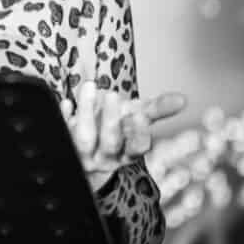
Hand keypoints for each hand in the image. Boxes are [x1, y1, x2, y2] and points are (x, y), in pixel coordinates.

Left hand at [61, 82, 187, 189]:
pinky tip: (67, 102)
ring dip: (86, 112)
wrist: (88, 147)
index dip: (138, 133)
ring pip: (84, 137)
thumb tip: (183, 99)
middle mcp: (105, 156)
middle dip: (112, 119)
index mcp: (127, 153)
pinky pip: (61, 132)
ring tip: (90, 87)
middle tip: (114, 95)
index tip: (140, 115)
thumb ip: (159, 108)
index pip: (136, 148)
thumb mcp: (137, 119)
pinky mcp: (63, 143)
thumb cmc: (117, 128)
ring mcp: (82, 153)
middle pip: (109, 142)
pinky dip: (64, 116)